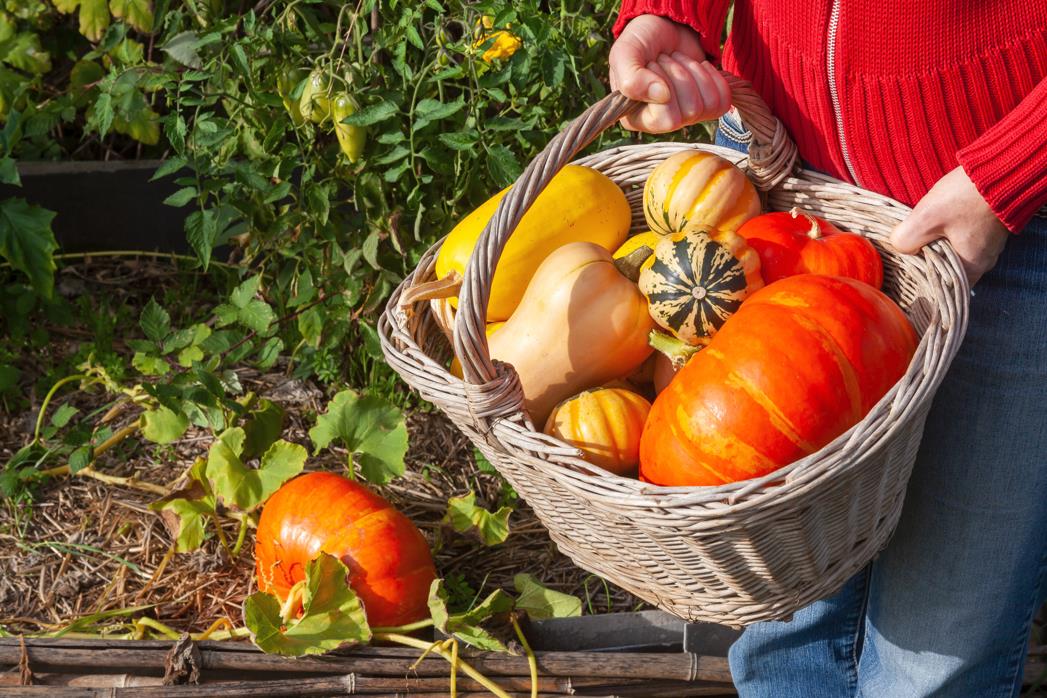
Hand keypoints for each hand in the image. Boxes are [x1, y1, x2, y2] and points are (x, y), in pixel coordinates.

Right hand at [609, 14, 730, 132]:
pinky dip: (713, 77)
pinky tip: (697, 67)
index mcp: (636, 118)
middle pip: (690, 111)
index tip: (652, 64)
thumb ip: (632, 78)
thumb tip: (662, 96)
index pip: (664, 119)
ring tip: (679, 62)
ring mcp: (686, 116)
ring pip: (707, 105)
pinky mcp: (706, 106)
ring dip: (695, 73)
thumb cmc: (641, 42)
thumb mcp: (626, 53)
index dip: (664, 86)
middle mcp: (661, 123)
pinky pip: (722, 101)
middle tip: (666, 60)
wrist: (664, 26)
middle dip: (680, 75)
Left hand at [889, 166, 1008, 285]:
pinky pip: (961, 237)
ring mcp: (987, 243)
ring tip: (919, 232)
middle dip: (925, 259)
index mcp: (972, 266)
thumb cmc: (966, 196)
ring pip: (952, 251)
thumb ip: (906, 239)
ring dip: (935, 243)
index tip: (905, 268)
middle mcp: (983, 259)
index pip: (942, 287)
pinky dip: (946, 232)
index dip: (922, 280)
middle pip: (946, 269)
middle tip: (907, 248)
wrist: (1001, 167)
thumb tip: (898, 246)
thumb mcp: (926, 218)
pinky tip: (934, 221)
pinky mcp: (986, 227)